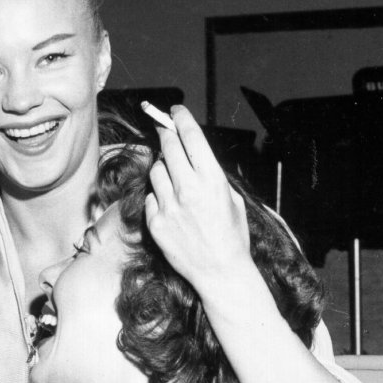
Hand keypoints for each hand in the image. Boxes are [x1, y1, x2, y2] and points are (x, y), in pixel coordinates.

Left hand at [144, 105, 250, 289]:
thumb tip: (193, 157)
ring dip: (163, 170)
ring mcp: (168, 205)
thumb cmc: (231, 235)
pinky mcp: (155, 221)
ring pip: (155, 171)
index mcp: (211, 180)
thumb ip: (210, 176)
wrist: (220, 271)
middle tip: (163, 127)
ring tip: (176, 183)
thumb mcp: (231, 199)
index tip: (175, 110)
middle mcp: (188, 188)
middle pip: (168, 147)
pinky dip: (158, 198)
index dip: (181, 119)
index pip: (191, 137)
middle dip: (165, 133)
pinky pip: (151, 197)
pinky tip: (172, 209)